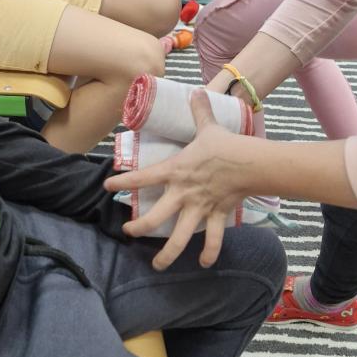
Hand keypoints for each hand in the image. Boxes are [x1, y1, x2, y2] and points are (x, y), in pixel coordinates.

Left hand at [104, 91, 247, 270]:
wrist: (248, 163)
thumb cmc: (224, 145)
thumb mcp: (208, 126)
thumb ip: (199, 111)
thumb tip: (198, 90)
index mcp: (174, 171)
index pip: (142, 177)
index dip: (123, 182)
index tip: (108, 186)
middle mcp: (182, 194)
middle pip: (155, 218)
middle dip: (139, 228)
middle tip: (129, 233)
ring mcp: (198, 208)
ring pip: (179, 237)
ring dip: (168, 254)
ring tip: (158, 265)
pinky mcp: (216, 216)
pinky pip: (213, 239)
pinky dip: (210, 253)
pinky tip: (203, 263)